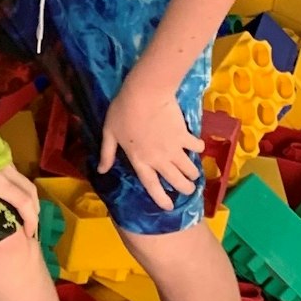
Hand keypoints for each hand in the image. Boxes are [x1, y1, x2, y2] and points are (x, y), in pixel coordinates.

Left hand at [0, 164, 38, 241]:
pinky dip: (16, 182)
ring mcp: (2, 153)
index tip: (29, 234)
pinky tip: (5, 189)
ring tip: (19, 210)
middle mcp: (4, 166)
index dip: (30, 219)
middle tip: (29, 226)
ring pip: (22, 177)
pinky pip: (12, 168)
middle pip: (29, 189)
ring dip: (25, 194)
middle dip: (33, 209)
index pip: (22, 201)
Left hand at [98, 85, 204, 210]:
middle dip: (185, 188)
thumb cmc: (123, 112)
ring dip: (193, 173)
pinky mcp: (184, 135)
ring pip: (189, 168)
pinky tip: (197, 148)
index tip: (169, 207)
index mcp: (140, 160)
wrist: (145, 94)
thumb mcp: (109, 133)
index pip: (151, 185)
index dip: (160, 199)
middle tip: (189, 189)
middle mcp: (159, 159)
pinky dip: (198, 149)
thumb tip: (102, 170)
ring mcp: (173, 148)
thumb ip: (107, 154)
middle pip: (175, 180)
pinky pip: (196, 147)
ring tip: (194, 174)